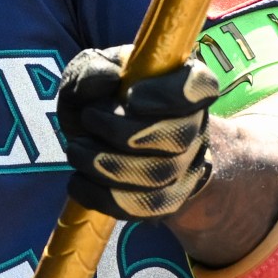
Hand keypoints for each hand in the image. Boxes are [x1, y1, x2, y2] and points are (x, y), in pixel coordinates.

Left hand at [57, 44, 218, 220]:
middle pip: (178, 136)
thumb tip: (108, 79)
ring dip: (109, 165)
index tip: (131, 97)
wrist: (108, 141)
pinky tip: (78, 181)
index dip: (170, 94)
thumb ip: (92, 69)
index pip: (200, 87)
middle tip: (88, 118)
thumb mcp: (90, 73)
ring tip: (76, 150)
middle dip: (124, 131)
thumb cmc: (103, 98)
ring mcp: (186, 167)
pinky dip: (105, 197)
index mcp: (184, 83)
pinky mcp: (169, 200)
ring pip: (161, 175)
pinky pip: (146, 208)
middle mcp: (194, 125)